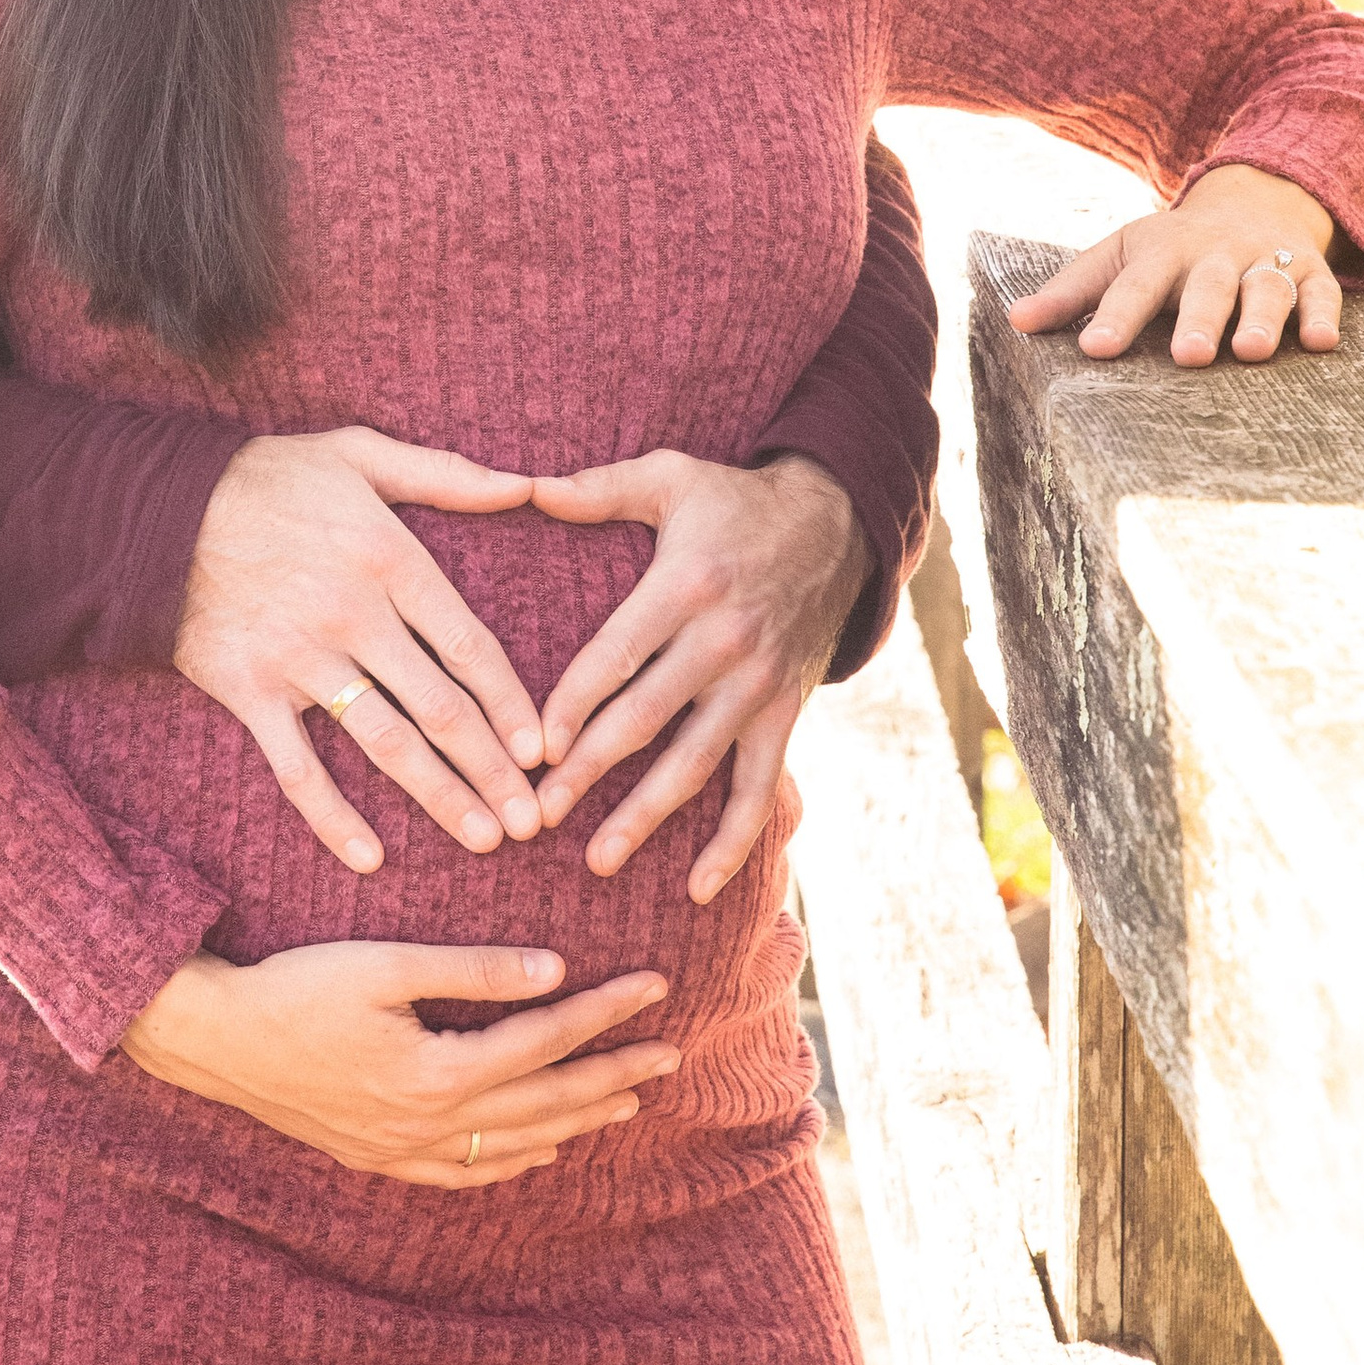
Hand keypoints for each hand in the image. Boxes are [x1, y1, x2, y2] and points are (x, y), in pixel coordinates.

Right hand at [119, 942, 678, 1184]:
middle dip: (613, 1075)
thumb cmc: (297, 989)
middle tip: (671, 1054)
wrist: (216, 1041)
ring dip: (576, 1122)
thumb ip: (471, 970)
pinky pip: (464, 1175)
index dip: (605, 1012)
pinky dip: (512, 1163)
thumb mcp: (385, 965)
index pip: (546, 1039)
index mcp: (437, 1072)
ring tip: (626, 1103)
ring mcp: (404, 1151)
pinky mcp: (379, 1159)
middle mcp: (429, 1124)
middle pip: (545, 1101)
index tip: (656, 986)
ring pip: (513, 1144)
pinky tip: (539, 1152)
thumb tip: (552, 970)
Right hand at [175, 428, 548, 874]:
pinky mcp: (248, 692)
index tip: (543, 752)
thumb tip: (526, 484)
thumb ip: (446, 475)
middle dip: (493, 770)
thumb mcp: (360, 453)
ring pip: (384, 743)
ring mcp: (299, 659)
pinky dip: (331, 817)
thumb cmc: (267, 477)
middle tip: (533, 823)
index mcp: (389, 558)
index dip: (512, 704)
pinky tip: (370, 857)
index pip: (469, 645)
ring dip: (440, 797)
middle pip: (440, 707)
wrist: (152, 506)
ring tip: (485, 840)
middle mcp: (353, 615)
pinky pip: (296, 767)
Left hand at [519, 452, 869, 905]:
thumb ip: (598, 488)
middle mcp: (723, 643)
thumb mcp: (671, 477)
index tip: (527, 750)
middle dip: (587, 773)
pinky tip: (697, 888)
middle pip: (645, 720)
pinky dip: (733, 842)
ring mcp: (758, 685)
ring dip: (646, 816)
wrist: (839, 524)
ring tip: (598, 860)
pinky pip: (759, 787)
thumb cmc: (736, 500)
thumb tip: (525, 487)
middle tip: (537, 816)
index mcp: (685, 586)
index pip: (614, 656)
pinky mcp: (785, 712)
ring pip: (695, 764)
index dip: (571, 706)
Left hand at [1008, 164, 1339, 367]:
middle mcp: (1216, 254)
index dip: (1115, 316)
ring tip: (1252, 352)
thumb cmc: (1171, 248)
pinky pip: (1322, 292)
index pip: (1134, 284)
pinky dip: (1323, 314)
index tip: (1094, 349)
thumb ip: (1072, 291)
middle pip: (1207, 285)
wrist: (1254, 201)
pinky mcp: (1311, 273)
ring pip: (1267, 287)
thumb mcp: (1120, 255)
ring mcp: (1266, 261)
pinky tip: (1322, 342)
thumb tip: (1016, 322)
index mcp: (1163, 250)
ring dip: (1262, 317)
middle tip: (1189, 356)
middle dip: (1199, 318)